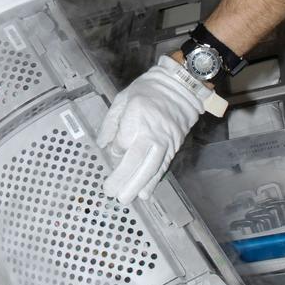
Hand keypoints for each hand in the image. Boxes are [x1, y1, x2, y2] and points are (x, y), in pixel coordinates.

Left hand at [96, 56, 220, 204]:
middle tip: (111, 193)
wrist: (181, 86)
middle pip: (136, 158)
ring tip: (125, 198)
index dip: (115, 149)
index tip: (113, 150)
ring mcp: (166, 139)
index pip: (123, 140)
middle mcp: (152, 129)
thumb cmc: (148, 91)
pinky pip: (162, 165)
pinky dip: (154, 180)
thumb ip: (111, 122)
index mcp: (137, 113)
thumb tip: (103, 144)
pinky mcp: (174, 145)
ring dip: (137, 184)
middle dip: (123, 178)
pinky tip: (145, 192)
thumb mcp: (122, 98)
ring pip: (151, 166)